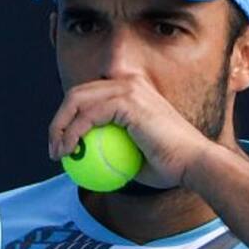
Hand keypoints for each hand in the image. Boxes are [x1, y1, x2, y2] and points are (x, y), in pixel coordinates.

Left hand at [48, 76, 214, 187]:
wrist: (194, 163)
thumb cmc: (169, 165)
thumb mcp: (133, 155)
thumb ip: (111, 148)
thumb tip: (85, 158)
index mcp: (131, 90)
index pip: (89, 95)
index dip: (70, 116)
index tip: (63, 144)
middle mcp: (128, 82)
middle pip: (78, 93)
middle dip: (58, 120)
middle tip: (54, 149)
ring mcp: (128, 88)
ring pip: (77, 100)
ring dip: (59, 127)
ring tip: (57, 153)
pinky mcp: (127, 100)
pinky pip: (88, 116)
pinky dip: (73, 133)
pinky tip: (67, 152)